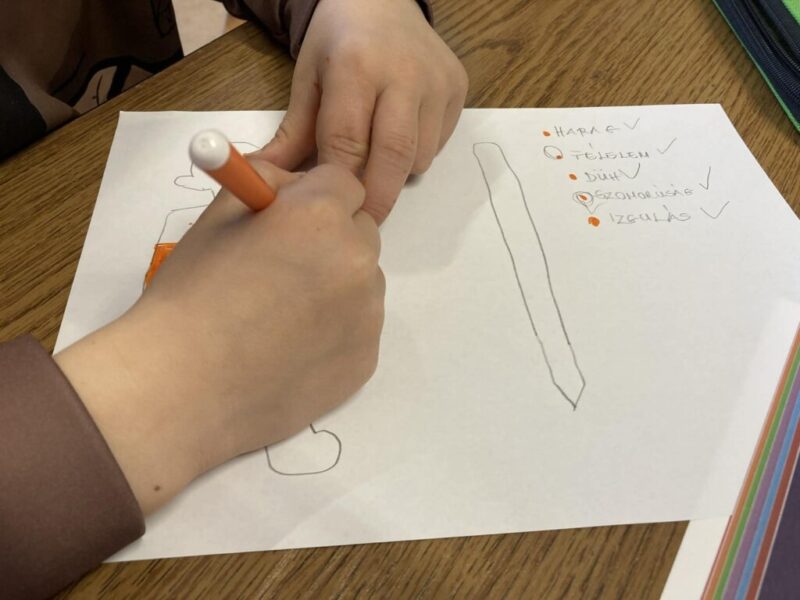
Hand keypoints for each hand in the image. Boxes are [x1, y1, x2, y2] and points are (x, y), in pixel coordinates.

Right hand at [55, 162, 384, 513]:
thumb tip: (294, 180)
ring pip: (364, 282)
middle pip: (361, 231)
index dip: (315, 197)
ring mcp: (368, 315)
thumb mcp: (217, 218)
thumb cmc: (191, 298)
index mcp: (321, 215)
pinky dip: (336, 330)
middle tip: (283, 268)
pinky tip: (291, 348)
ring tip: (282, 316)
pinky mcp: (367, 359)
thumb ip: (266, 184)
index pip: (345, 183)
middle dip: (332, 238)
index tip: (289, 220)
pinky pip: (359, 327)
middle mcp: (358, 260)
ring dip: (337, 285)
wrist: (183, 388)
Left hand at [255, 0, 468, 222]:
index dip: (339, 183)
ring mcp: (437, 81)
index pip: (348, 141)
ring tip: (376, 166)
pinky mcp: (458, 88)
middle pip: (394, 155)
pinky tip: (398, 138)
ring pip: (420, 156)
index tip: (330, 211)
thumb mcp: (307, 80)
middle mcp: (405, 72)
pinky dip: (417, 155)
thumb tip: (269, 184)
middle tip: (362, 222)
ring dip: (397, 174)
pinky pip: (438, 143)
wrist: (381, 0)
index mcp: (357, 66)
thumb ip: (293, 135)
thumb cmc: (338, 43)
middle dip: (377, 197)